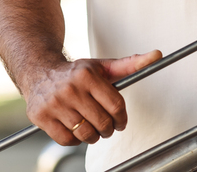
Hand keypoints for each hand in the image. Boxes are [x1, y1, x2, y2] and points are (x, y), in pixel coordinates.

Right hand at [23, 50, 161, 144]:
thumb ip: (131, 64)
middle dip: (109, 129)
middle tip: (108, 127)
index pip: (115, 105)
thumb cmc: (77, 72)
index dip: (122, 118)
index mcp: (87, 75)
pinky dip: (75, 140)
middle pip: (102, 122)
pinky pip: (67, 140)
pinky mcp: (41, 117)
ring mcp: (54, 104)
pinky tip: (76, 130)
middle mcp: (70, 89)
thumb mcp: (103, 66)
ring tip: (93, 129)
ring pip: (85, 134)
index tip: (121, 121)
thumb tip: (157, 55)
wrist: (40, 72)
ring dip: (94, 136)